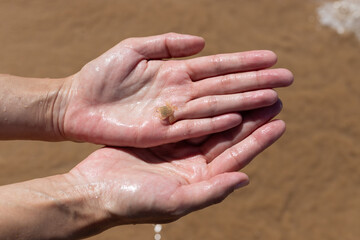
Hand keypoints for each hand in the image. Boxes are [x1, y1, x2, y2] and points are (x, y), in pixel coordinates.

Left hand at [58, 33, 291, 146]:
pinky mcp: (162, 132)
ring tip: (273, 99)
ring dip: (244, 103)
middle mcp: (182, 93)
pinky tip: (237, 117)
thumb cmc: (102, 75)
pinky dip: (215, 122)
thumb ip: (168, 45)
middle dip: (256, 82)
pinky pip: (193, 126)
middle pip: (225, 86)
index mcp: (176, 73)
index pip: (218, 66)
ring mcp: (174, 114)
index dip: (245, 62)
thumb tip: (203, 42)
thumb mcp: (134, 49)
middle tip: (287, 79)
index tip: (271, 58)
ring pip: (216, 106)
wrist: (78, 102)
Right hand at [67, 102, 283, 234]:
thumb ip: (211, 192)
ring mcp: (179, 149)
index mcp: (201, 181)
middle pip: (228, 137)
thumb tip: (246, 179)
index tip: (279, 122)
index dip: (259, 140)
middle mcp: (194, 165)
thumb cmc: (133, 202)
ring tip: (250, 89)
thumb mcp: (175, 201)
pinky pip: (189, 117)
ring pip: (212, 124)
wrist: (94, 191)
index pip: (236, 157)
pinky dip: (203, 104)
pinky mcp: (163, 137)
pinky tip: (215, 91)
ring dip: (232, 106)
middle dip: (251, 117)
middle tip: (273, 96)